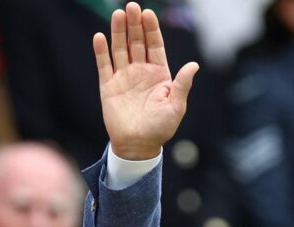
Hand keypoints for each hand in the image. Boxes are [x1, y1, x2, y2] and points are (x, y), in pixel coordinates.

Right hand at [93, 2, 198, 159]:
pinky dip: (101, 51)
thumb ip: (182, 84)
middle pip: (137, 42)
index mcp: (159, 74)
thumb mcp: (176, 106)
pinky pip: (104, 65)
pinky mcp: (108, 86)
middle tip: (131, 6)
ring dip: (118, 32)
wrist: (139, 145)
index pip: (155, 46)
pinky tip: (100, 37)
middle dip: (134, 24)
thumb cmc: (161, 128)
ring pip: (120, 49)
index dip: (151, 30)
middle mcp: (141, 72)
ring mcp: (124, 77)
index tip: (148, 13)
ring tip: (117, 14)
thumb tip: (194, 65)